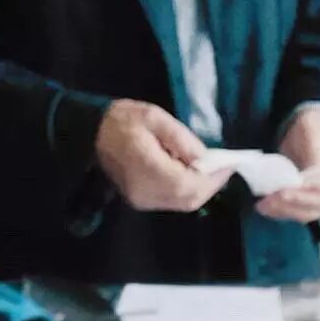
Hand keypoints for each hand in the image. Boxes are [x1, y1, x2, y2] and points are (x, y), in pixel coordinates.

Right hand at [95, 100, 232, 212]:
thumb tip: (205, 158)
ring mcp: (141, 200)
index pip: (189, 185)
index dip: (213, 178)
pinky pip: (171, 201)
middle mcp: (146, 192)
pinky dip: (187, 190)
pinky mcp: (140, 201)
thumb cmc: (122, 120)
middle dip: (210, 185)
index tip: (229, 164)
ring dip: (200, 189)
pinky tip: (191, 173)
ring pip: (182, 204)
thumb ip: (181, 138)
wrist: (90, 134)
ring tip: (210, 168)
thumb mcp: (154, 117)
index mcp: (148, 169)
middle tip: (223, 166)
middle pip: (188, 199)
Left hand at [256, 106, 319, 223]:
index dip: (315, 185)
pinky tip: (266, 206)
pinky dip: (282, 211)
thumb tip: (304, 182)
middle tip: (275, 193)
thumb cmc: (318, 127)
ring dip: (287, 209)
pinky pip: (298, 213)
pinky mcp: (313, 204)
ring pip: (309, 211)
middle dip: (297, 199)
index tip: (295, 183)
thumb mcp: (317, 132)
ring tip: (265, 202)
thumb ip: (315, 155)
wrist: (313, 131)